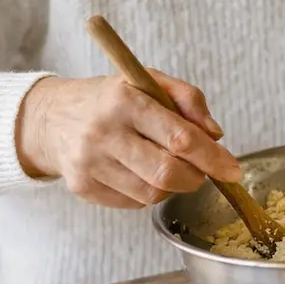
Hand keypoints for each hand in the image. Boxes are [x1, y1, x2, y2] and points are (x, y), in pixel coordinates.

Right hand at [15, 71, 241, 208]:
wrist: (51, 118)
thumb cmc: (111, 98)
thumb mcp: (150, 81)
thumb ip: (189, 100)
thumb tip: (216, 134)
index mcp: (124, 100)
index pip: (179, 138)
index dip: (212, 158)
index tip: (232, 169)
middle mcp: (103, 133)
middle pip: (167, 173)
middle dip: (196, 177)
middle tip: (201, 170)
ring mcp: (89, 164)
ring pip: (152, 193)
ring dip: (173, 186)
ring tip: (168, 165)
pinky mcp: (82, 187)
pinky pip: (133, 202)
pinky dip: (149, 192)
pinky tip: (141, 172)